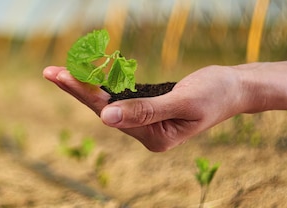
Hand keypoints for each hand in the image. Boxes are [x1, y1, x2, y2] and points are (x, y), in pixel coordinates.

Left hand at [43, 65, 247, 151]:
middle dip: (76, 88)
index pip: (110, 113)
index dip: (85, 92)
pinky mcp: (147, 109)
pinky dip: (103, 83)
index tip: (62, 75)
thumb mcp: (183, 101)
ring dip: (85, 85)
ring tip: (58, 71)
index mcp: (153, 138)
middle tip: (49, 71)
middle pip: (102, 109)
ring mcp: (145, 122)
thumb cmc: (216, 93)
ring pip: (108, 102)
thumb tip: (105, 118)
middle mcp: (145, 134)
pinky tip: (87, 73)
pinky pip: (119, 96)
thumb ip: (145, 110)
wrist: (237, 88)